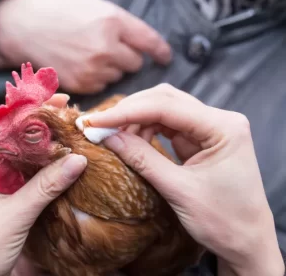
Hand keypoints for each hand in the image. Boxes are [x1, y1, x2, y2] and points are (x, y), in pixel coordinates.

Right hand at [0, 0, 170, 93]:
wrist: (19, 26)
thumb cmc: (55, 10)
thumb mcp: (92, 6)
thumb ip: (119, 24)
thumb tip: (139, 42)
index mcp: (112, 21)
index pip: (149, 41)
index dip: (159, 50)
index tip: (164, 56)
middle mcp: (106, 47)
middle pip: (135, 63)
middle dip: (127, 58)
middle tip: (110, 49)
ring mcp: (93, 69)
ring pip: (117, 76)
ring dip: (110, 68)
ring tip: (88, 54)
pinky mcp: (81, 84)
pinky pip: (100, 86)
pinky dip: (95, 79)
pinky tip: (79, 65)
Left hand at [0, 94, 86, 275]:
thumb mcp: (15, 215)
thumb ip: (46, 186)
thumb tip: (79, 159)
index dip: (28, 113)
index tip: (56, 101)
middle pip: (8, 140)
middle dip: (37, 130)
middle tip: (67, 116)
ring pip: (15, 158)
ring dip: (39, 150)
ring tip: (67, 134)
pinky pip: (17, 176)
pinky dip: (36, 169)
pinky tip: (56, 162)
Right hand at [87, 84, 284, 275]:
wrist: (246, 242)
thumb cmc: (223, 221)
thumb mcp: (179, 190)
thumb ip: (142, 159)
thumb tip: (108, 137)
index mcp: (223, 127)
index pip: (167, 107)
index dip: (127, 112)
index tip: (96, 120)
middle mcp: (219, 120)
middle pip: (166, 100)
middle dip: (130, 111)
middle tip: (99, 125)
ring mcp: (210, 129)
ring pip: (164, 110)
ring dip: (135, 120)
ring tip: (112, 136)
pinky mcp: (200, 140)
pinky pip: (167, 126)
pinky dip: (145, 131)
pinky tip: (129, 141)